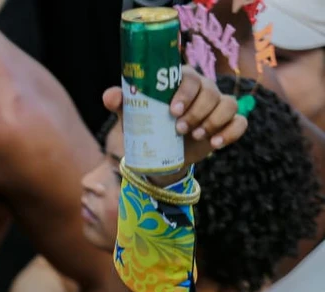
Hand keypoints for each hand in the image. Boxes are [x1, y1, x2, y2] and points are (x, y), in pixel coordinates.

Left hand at [102, 68, 246, 166]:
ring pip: (228, 105)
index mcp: (182, 81)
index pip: (190, 77)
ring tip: (196, 136)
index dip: (185, 92)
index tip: (172, 110)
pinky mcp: (227, 124)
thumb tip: (110, 96)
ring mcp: (218, 106)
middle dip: (197, 110)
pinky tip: (215, 144)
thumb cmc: (147, 126)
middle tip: (179, 129)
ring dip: (213, 121)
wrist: (159, 155)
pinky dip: (230, 133)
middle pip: (211, 91)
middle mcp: (204, 90)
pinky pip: (240, 123)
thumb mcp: (132, 116)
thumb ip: (121, 103)